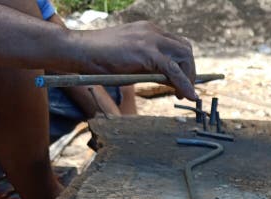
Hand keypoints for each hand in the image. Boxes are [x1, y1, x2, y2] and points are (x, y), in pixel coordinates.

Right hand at [75, 22, 196, 100]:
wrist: (80, 50)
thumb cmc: (100, 58)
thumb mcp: (130, 60)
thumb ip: (149, 66)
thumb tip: (167, 81)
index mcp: (148, 31)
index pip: (177, 44)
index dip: (183, 64)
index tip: (182, 82)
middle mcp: (152, 31)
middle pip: (185, 49)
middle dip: (190, 71)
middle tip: (185, 91)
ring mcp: (150, 40)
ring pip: (184, 56)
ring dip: (189, 77)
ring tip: (183, 95)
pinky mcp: (147, 52)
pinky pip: (174, 70)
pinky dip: (185, 84)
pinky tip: (188, 96)